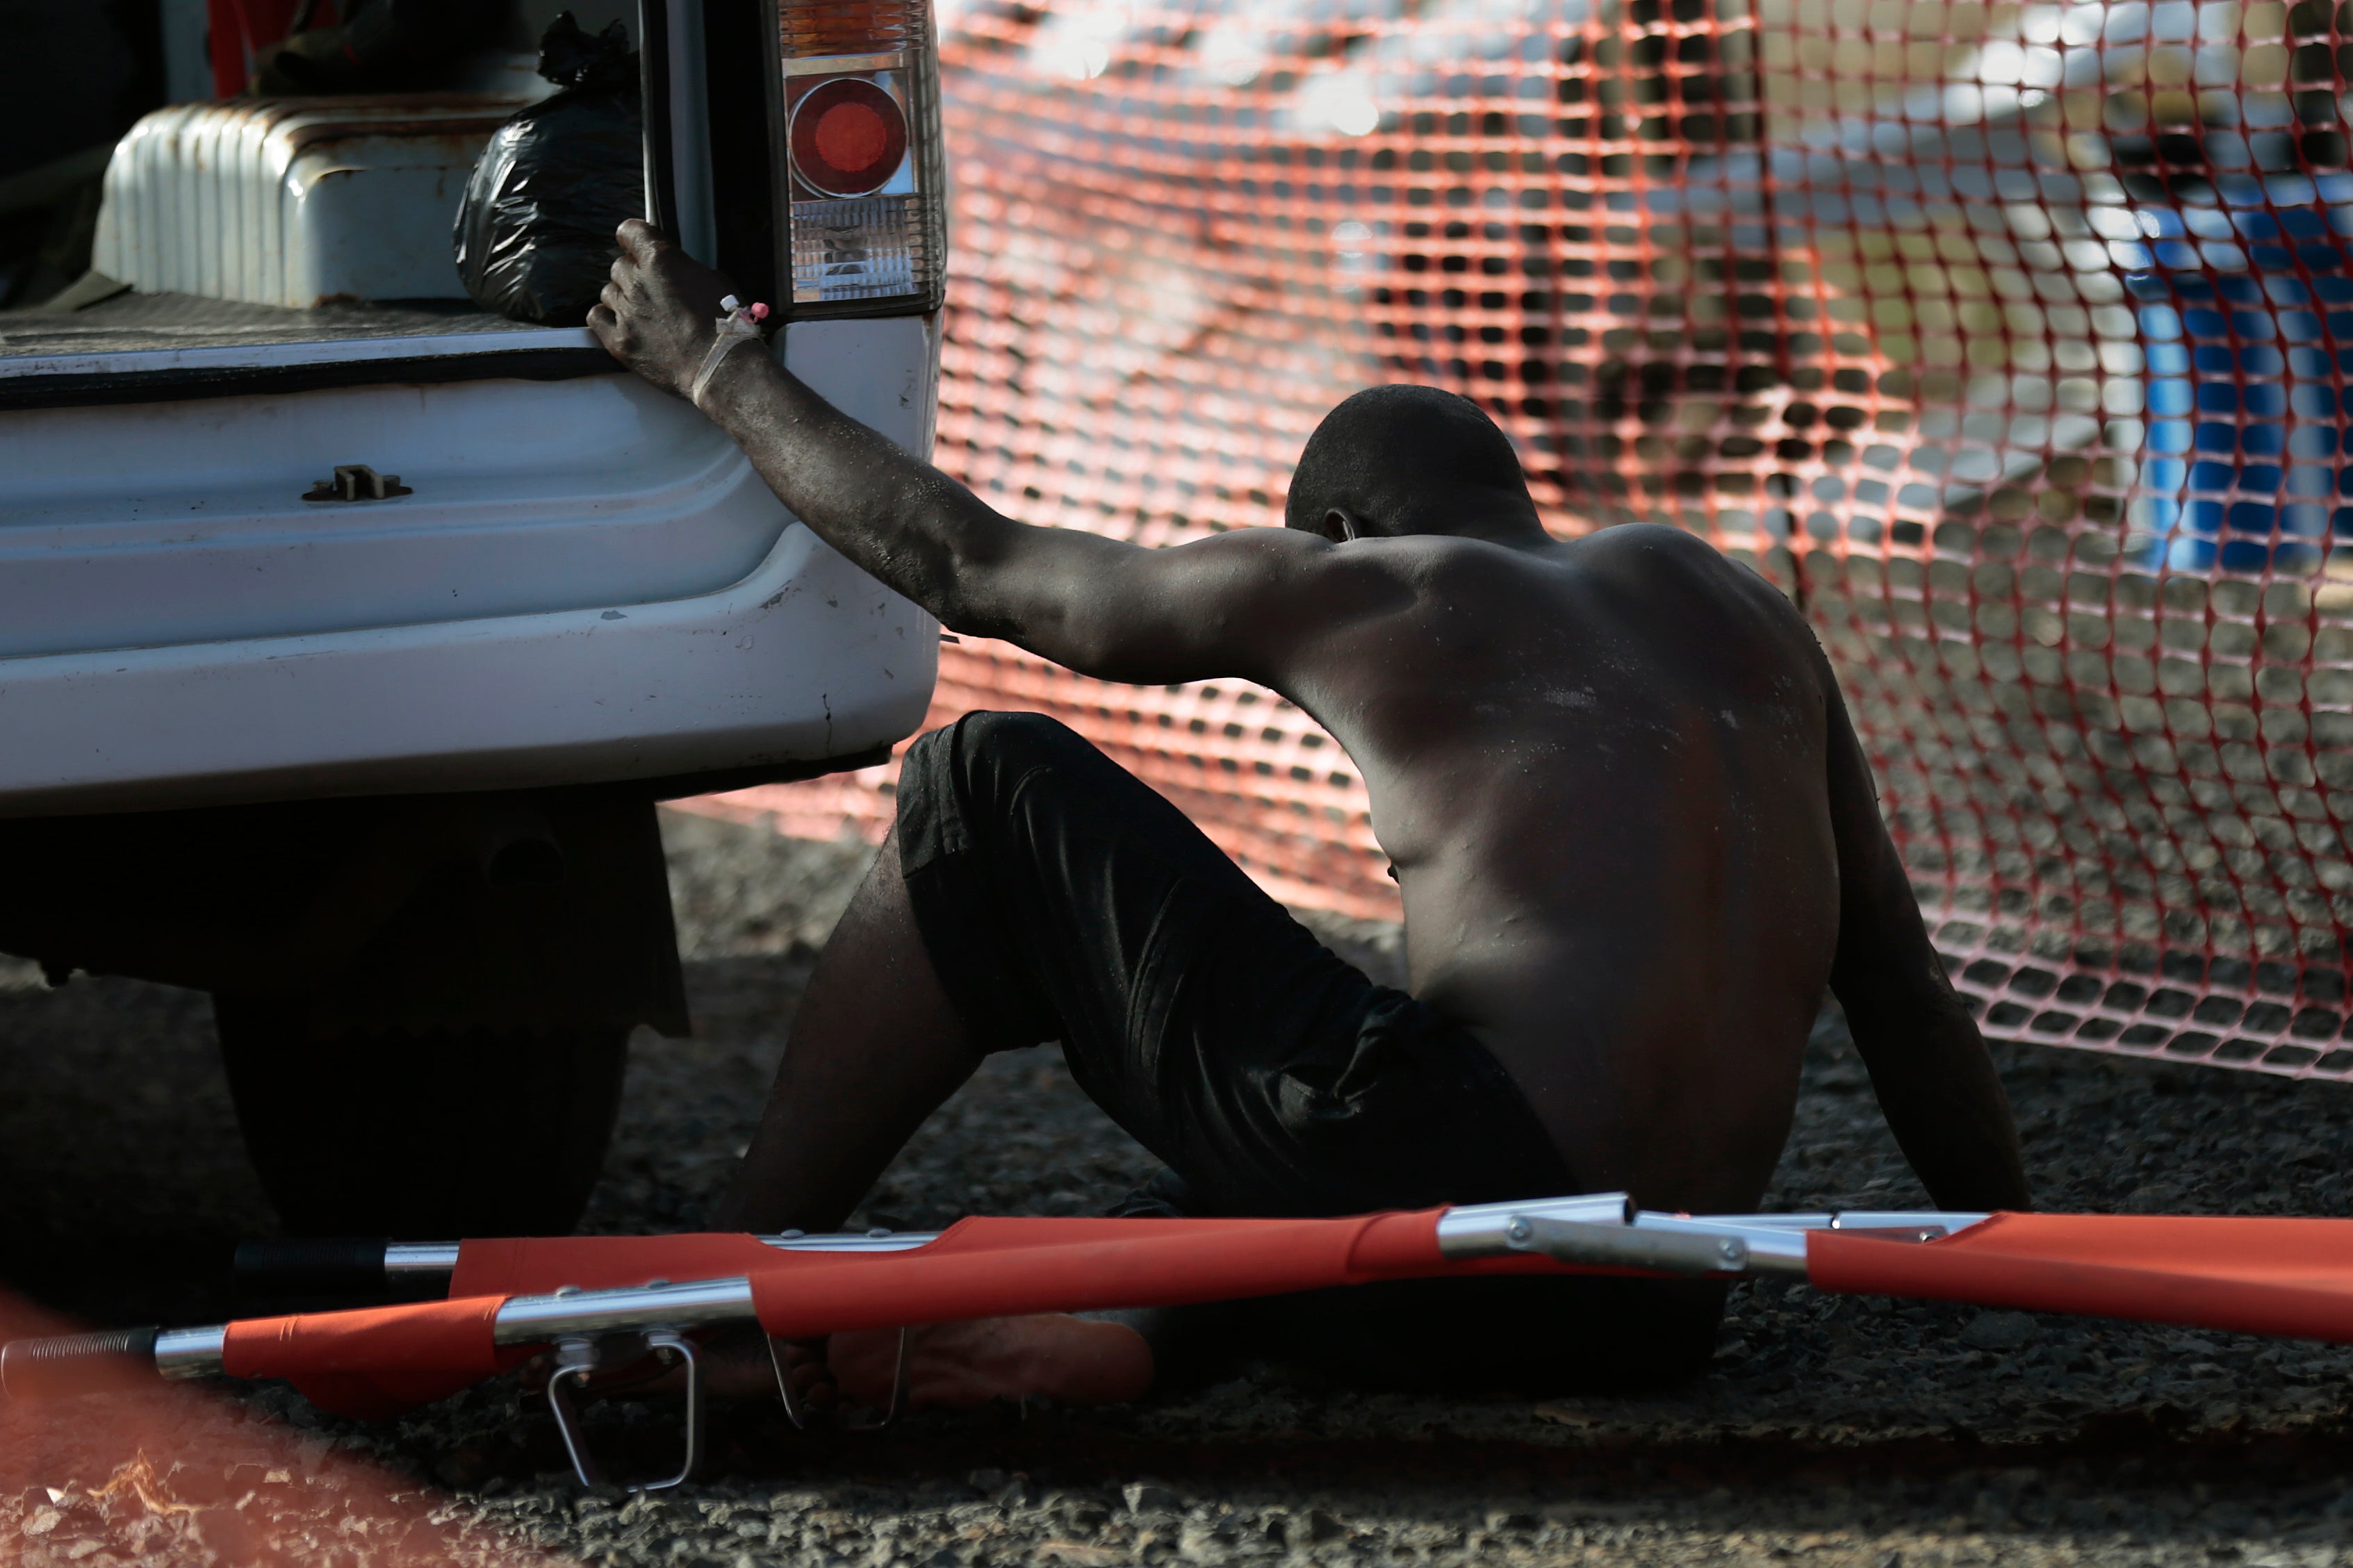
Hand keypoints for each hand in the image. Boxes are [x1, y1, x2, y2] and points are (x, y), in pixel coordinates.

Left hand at [587, 219, 743, 400]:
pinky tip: (621, 322)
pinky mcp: (619, 341)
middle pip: (619, 265)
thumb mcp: (715, 280)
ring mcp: (625, 313)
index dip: (635, 238)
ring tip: (642, 311)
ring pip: (609, 291)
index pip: (630, 231)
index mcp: (660, 260)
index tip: (639, 245)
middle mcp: (637, 283)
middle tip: (652, 289)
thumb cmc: (726, 324)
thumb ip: (685, 269)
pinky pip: (596, 317)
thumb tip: (675, 270)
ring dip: (623, 297)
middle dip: (634, 273)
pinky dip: (606, 317)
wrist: (722, 367)